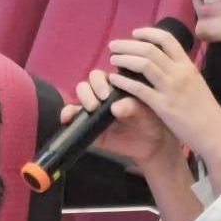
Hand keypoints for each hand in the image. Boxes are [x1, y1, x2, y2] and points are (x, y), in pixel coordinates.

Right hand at [63, 69, 178, 166]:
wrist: (152, 143)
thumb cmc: (151, 119)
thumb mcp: (145, 111)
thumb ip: (132, 107)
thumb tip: (116, 108)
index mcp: (115, 85)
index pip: (99, 76)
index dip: (99, 82)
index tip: (106, 94)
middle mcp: (101, 95)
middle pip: (85, 85)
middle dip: (88, 92)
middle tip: (96, 105)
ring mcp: (93, 111)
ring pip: (77, 99)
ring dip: (79, 102)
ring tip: (90, 110)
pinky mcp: (87, 126)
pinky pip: (73, 119)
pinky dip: (67, 116)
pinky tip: (67, 118)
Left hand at [105, 27, 220, 178]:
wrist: (215, 133)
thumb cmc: (206, 111)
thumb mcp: (197, 83)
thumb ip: (182, 72)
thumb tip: (168, 62)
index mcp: (188, 66)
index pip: (167, 39)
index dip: (148, 33)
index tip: (134, 33)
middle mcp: (180, 73)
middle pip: (150, 49)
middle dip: (128, 44)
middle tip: (114, 45)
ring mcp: (171, 89)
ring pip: (144, 64)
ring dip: (124, 58)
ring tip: (112, 58)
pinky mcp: (163, 106)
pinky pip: (139, 89)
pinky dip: (124, 81)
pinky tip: (114, 79)